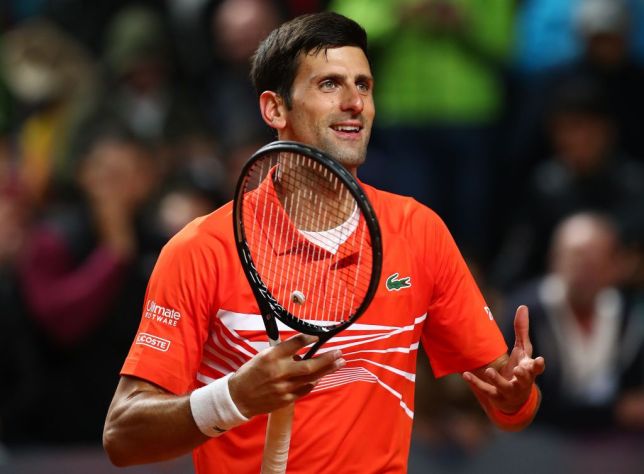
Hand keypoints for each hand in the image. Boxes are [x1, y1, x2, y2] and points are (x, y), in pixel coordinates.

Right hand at [228, 334, 344, 417]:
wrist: (238, 397)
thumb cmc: (251, 373)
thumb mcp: (263, 356)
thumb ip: (282, 353)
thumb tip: (302, 348)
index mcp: (271, 356)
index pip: (294, 344)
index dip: (308, 339)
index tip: (318, 336)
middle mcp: (279, 371)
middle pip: (309, 365)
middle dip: (327, 358)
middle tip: (339, 353)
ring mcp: (284, 387)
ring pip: (311, 378)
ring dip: (327, 370)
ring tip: (339, 363)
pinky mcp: (286, 399)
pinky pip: (305, 389)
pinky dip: (314, 382)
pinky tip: (321, 376)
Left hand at [463, 305, 544, 412]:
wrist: (515, 399)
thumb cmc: (520, 368)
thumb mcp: (522, 351)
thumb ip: (522, 330)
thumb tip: (523, 306)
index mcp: (529, 370)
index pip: (536, 368)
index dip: (538, 366)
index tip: (540, 361)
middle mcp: (522, 382)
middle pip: (524, 379)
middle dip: (522, 375)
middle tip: (518, 370)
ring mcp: (509, 390)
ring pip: (504, 386)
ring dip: (496, 379)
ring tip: (489, 370)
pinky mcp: (496, 396)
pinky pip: (485, 390)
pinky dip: (475, 383)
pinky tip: (465, 374)